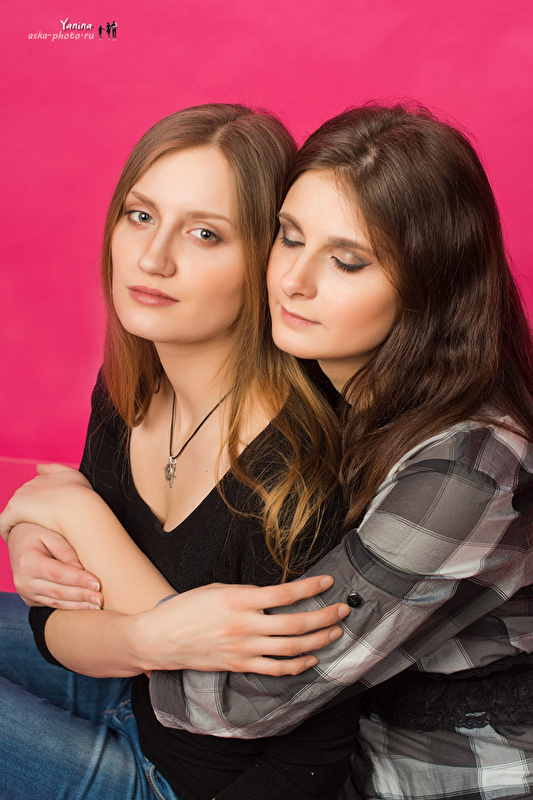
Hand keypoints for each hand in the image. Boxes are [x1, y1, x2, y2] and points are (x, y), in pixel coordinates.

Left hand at [0, 465, 92, 540]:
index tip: (44, 518)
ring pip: (13, 512)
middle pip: (23, 502)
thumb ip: (56, 470)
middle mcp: (30, 484)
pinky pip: (3, 523)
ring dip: (17, 524)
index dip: (38, 506)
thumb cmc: (82, 497)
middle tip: (35, 531)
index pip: (35, 492)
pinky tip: (14, 541)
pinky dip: (6, 531)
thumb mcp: (74, 476)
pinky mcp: (15, 509)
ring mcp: (21, 496)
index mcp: (44, 478)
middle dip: (27, 515)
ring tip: (25, 539)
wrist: (78, 507)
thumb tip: (37, 467)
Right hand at [8, 523, 103, 608]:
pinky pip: (52, 604)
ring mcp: (25, 593)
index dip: (79, 580)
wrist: (17, 540)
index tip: (98, 584)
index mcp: (28, 562)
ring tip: (98, 605)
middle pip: (58, 592)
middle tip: (101, 599)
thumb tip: (81, 569)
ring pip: (56, 602)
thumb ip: (66, 551)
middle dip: (82, 596)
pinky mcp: (30, 599)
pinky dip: (70, 606)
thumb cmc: (37, 533)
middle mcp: (24, 581)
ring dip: (78, 605)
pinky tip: (85, 606)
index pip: (58, 574)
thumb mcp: (51, 534)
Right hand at [133, 576, 350, 675]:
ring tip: (335, 631)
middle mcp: (244, 625)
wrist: (161, 638)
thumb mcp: (217, 588)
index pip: (284, 594)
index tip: (328, 580)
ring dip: (318, 640)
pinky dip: (298, 665)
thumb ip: (248, 593)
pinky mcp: (240, 665)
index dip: (310, 587)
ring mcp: (244, 648)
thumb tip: (276, 595)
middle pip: (295, 623)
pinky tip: (312, 658)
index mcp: (238, 599)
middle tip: (343, 609)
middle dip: (325, 616)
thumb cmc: (187, 608)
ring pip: (291, 648)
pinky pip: (276, 668)